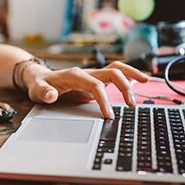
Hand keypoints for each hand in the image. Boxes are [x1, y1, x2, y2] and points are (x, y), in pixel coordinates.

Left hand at [23, 61, 149, 118]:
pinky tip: (140, 80)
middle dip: (124, 86)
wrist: (40, 79)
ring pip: (117, 68)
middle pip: (112, 71)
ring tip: (147, 82)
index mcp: (75, 75)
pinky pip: (115, 73)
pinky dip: (129, 75)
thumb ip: (44, 93)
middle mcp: (87, 72)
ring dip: (132, 74)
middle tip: (131, 105)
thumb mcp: (37, 91)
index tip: (109, 116)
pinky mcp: (97, 79)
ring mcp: (93, 74)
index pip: (95, 85)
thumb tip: (51, 95)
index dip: (104, 99)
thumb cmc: (40, 85)